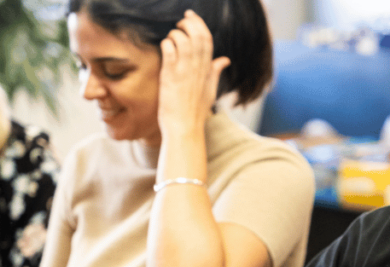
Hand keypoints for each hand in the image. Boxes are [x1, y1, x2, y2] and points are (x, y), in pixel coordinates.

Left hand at [157, 10, 230, 134]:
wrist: (184, 128)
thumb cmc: (195, 112)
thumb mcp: (210, 90)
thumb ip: (215, 72)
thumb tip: (225, 60)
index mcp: (207, 70)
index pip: (207, 39)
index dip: (199, 24)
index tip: (190, 16)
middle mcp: (197, 68)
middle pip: (197, 35)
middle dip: (188, 23)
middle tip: (179, 23)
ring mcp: (184, 72)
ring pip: (183, 40)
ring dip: (175, 34)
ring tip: (170, 38)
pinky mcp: (170, 76)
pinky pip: (169, 51)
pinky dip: (166, 44)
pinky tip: (165, 46)